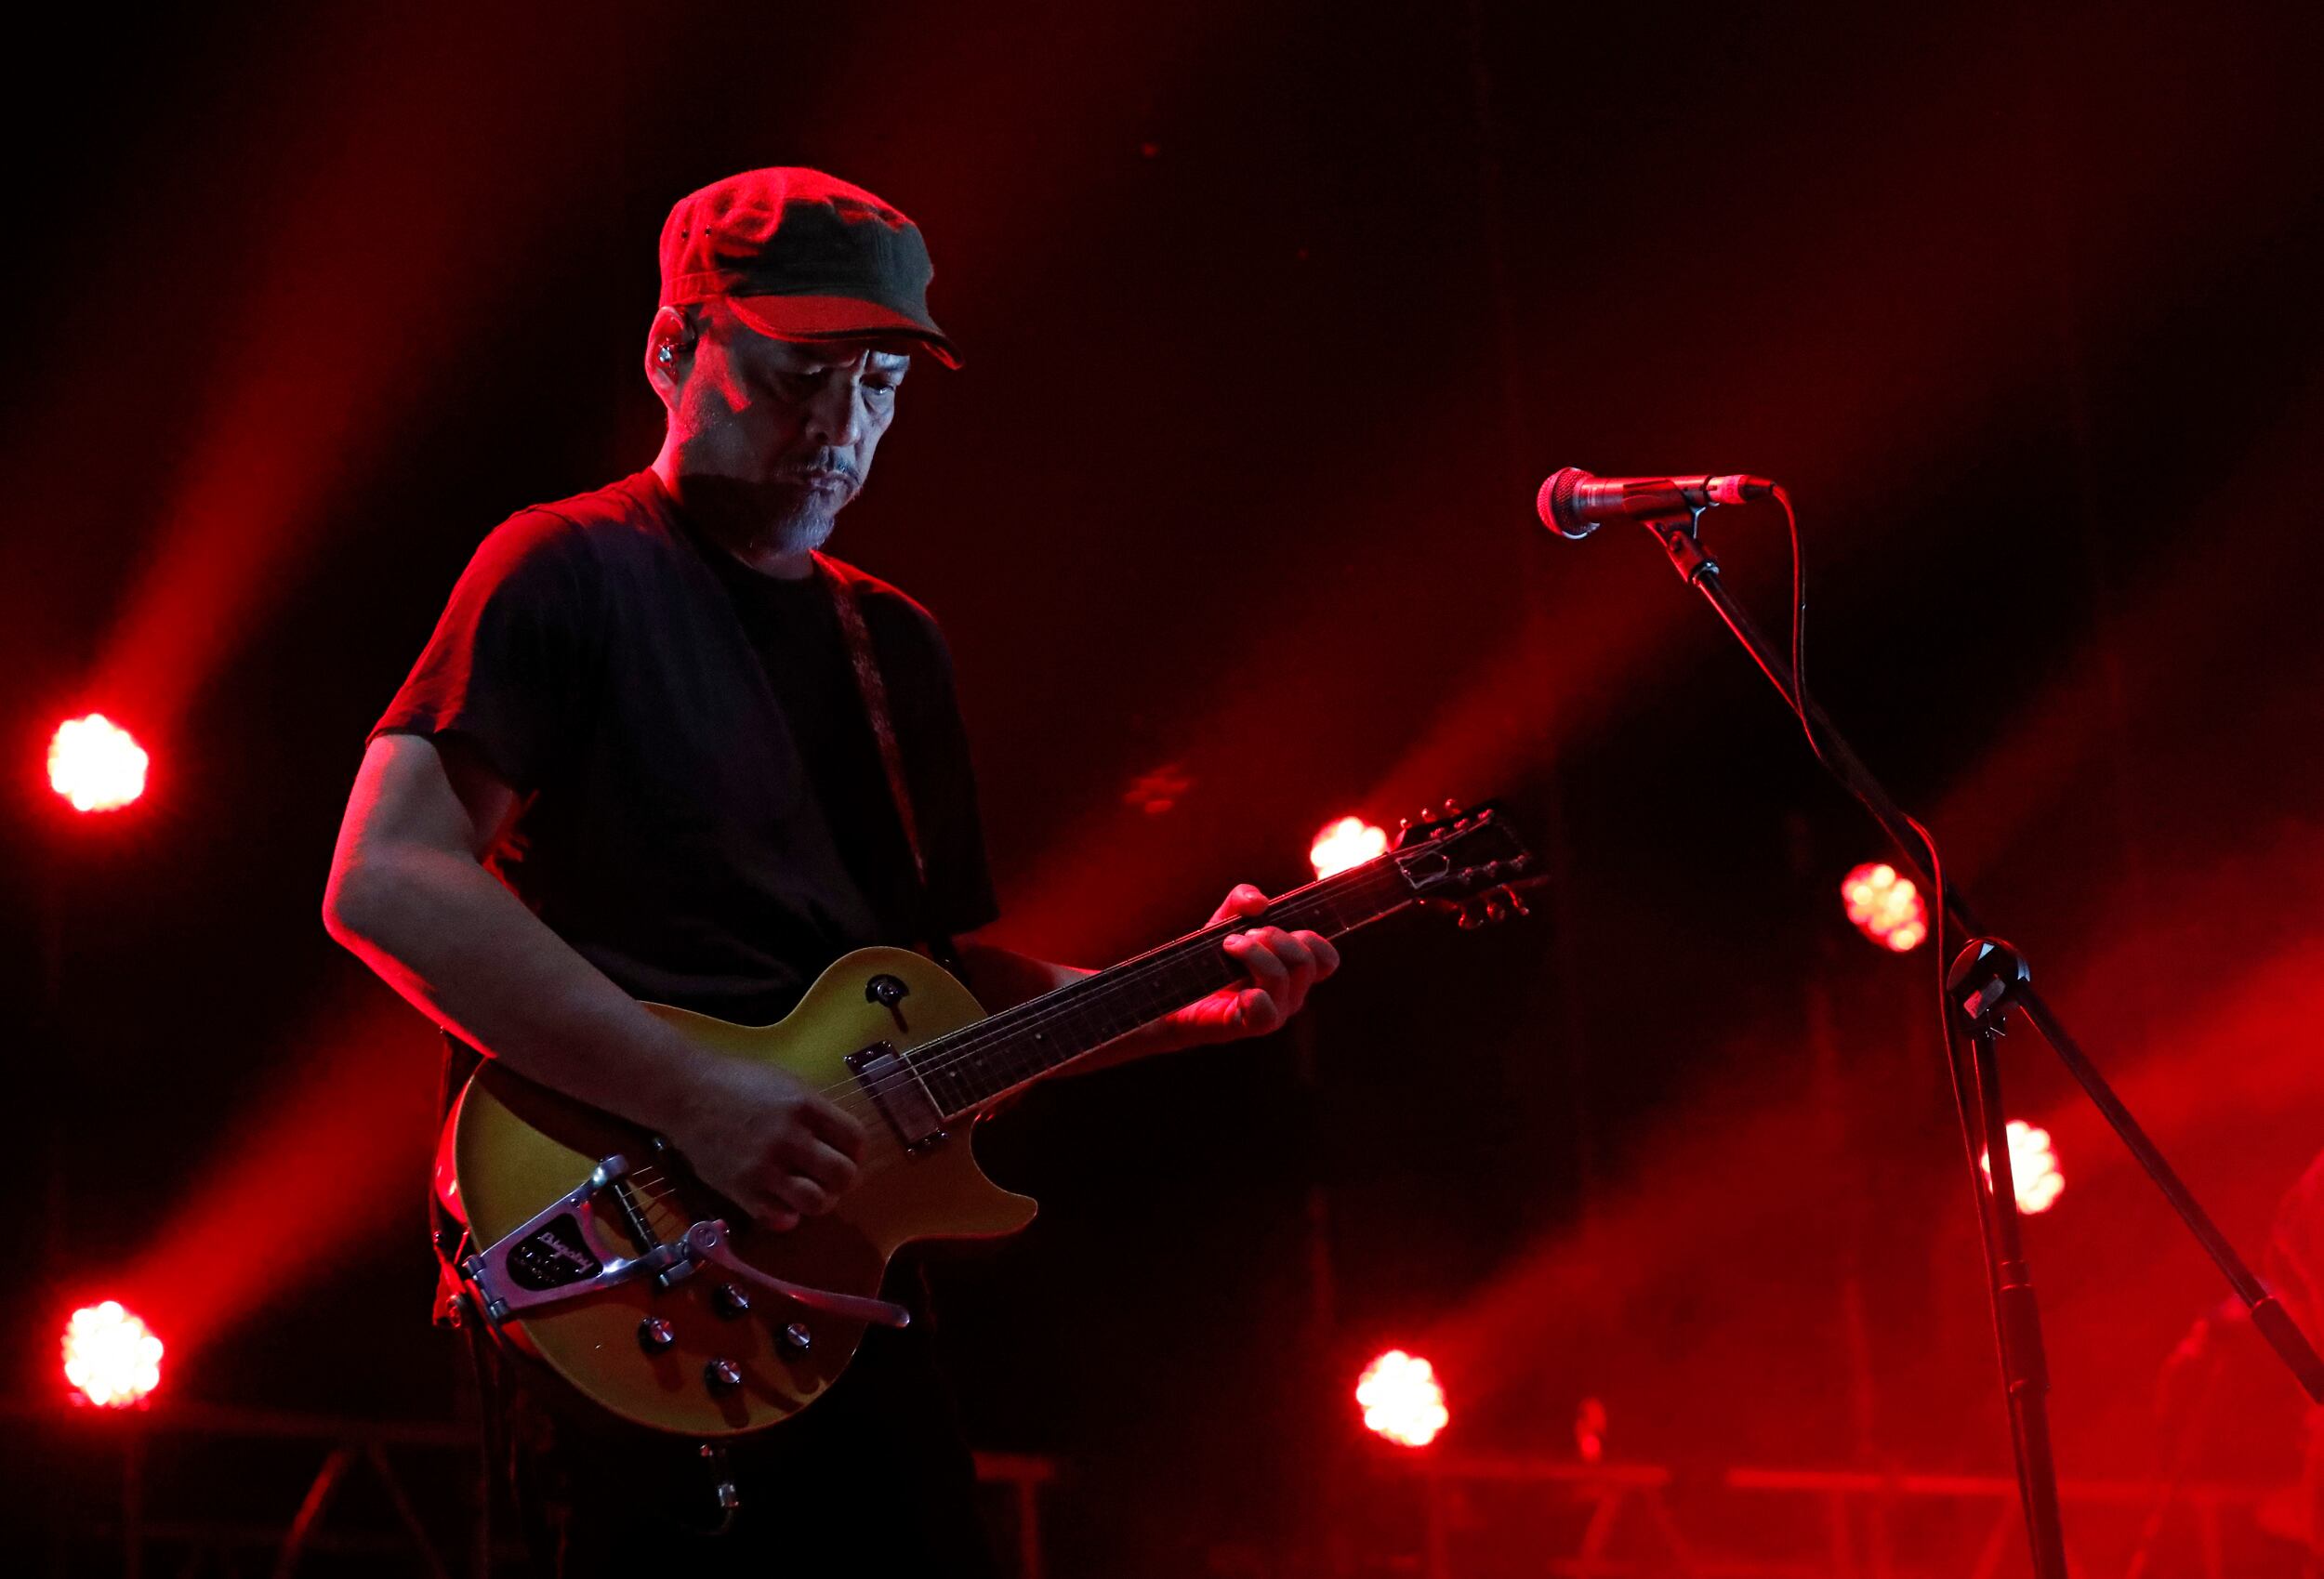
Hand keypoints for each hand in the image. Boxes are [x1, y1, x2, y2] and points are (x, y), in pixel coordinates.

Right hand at [661, 1057, 865, 1231]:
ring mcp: (765, 1167)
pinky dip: (786, 1216)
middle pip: (843, 1175)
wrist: (686, 1094)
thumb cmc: (738, 1082)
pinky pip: (779, 1218)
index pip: (856, 1139)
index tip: (844, 1153)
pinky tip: (780, 1204)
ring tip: (807, 1193)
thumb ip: (816, 1111)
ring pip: (816, 1202)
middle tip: (828, 1178)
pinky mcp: (741, 1189)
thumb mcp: (786, 1083)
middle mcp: (790, 1138)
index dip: (855, 1150)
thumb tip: (841, 1140)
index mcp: (805, 1106)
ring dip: (818, 1202)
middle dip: (842, 1180)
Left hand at [1164, 884, 1341, 1045]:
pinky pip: (1265, 1015)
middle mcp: (1289, 995)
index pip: (1327, 960)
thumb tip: (1260, 902)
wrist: (1173, 989)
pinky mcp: (1243, 1027)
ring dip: (1253, 953)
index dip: (1312, 939)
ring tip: (1228, 947)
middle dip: (1274, 937)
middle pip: (1305, 961)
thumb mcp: (1226, 919)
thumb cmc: (1207, 957)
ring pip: (1281, 978)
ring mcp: (1270, 1013)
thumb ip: (1243, 900)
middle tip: (1241, 936)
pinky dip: (1254, 997)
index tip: (1274, 928)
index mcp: (1293, 971)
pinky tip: (1237, 989)